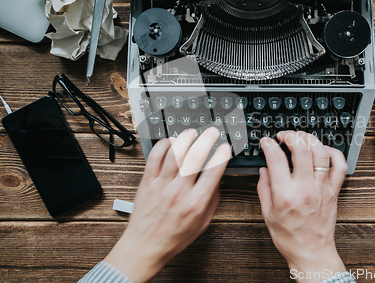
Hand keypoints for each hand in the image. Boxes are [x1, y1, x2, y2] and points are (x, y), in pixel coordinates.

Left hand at [104, 127, 230, 282]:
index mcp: (196, 202)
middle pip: (195, 156)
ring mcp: (161, 185)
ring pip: (174, 153)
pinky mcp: (147, 182)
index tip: (225, 147)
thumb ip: (212, 201)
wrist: (146, 245)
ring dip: (185, 138)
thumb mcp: (202, 223)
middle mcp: (179, 191)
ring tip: (192, 133)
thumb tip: (216, 180)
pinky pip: (154, 157)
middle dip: (207, 139)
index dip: (222, 154)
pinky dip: (163, 145)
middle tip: (211, 132)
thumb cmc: (173, 237)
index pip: (213, 171)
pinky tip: (171, 142)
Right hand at [258, 131, 347, 282]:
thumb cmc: (289, 237)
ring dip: (310, 140)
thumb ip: (264, 188)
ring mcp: (321, 189)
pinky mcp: (333, 191)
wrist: (311, 252)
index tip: (266, 142)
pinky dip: (333, 153)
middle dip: (290, 136)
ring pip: (321, 154)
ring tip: (301, 137)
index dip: (269, 145)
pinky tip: (323, 150)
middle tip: (284, 135)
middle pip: (302, 150)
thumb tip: (264, 169)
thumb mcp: (267, 213)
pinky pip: (339, 166)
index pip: (276, 159)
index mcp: (285, 195)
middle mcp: (305, 189)